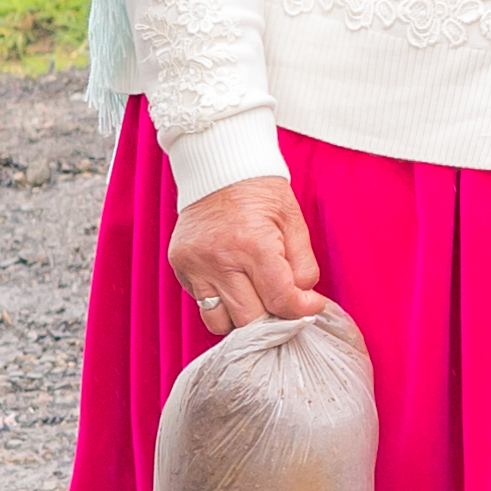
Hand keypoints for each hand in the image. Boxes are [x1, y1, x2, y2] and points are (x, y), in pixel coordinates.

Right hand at [172, 173, 332, 334]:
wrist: (219, 169)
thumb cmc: (261, 193)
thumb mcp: (295, 223)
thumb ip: (304, 267)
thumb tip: (303, 301)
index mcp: (253, 245)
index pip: (280, 301)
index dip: (301, 310)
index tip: (310, 306)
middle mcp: (219, 260)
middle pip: (249, 320)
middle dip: (272, 317)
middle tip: (282, 302)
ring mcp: (194, 266)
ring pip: (219, 322)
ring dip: (242, 317)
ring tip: (255, 297)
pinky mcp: (180, 267)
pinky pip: (202, 304)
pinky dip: (221, 301)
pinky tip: (233, 281)